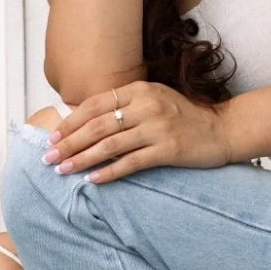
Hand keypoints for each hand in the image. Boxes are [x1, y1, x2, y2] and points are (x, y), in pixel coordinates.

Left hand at [41, 82, 230, 182]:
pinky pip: (131, 162)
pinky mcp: (168, 149)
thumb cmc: (183, 118)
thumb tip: (84, 122)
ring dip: (82, 159)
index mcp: (140, 89)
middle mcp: (147, 105)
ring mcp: (158, 127)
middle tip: (48, 157)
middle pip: (97, 125)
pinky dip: (109, 172)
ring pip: (110, 144)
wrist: (222, 130)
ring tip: (63, 170)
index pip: (95, 104)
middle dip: (69, 143)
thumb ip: (125, 106)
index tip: (53, 137)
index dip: (70, 122)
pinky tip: (92, 180)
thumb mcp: (154, 100)